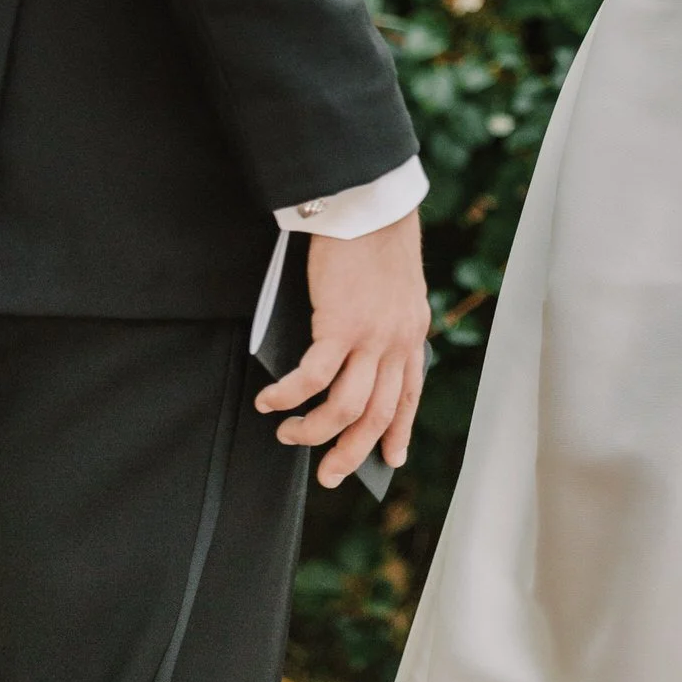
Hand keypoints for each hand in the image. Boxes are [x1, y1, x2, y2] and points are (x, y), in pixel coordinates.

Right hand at [252, 211, 429, 489]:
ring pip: (345, 408)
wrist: (371, 205)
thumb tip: (353, 356)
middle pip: (376, 415)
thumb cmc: (375, 237)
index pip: (409, 394)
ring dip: (314, 431)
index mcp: (412, 333)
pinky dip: (289, 396)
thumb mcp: (395, 287)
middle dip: (351, 453)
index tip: (391, 458)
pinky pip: (312, 378)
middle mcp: (397, 342)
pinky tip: (270, 401)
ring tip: (289, 435)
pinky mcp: (339, 325)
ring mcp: (370, 337)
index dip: (399, 430)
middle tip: (328, 476)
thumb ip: (384, 323)